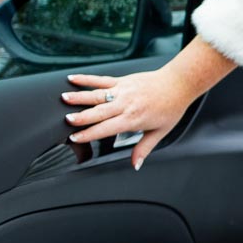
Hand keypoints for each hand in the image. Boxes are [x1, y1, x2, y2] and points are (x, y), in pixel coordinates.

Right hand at [60, 69, 196, 169]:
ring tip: (64, 99)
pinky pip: (101, 80)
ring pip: (97, 95)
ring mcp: (123, 91)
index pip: (106, 128)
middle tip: (66, 120)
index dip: (89, 134)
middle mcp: (126, 104)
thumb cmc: (171, 107)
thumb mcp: (160, 132)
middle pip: (99, 112)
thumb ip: (144, 149)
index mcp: (133, 119)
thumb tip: (135, 164)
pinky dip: (86, 79)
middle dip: (81, 117)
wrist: (179, 84)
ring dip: (79, 97)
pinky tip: (72, 79)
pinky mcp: (122, 81)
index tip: (75, 137)